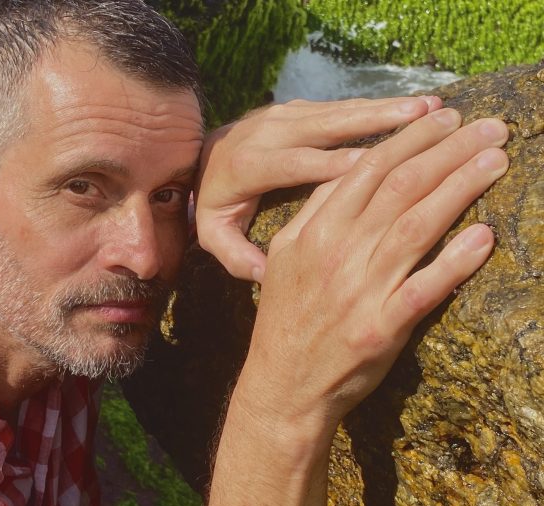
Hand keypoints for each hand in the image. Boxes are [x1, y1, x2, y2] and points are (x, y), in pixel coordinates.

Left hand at [195, 96, 442, 281]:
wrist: (201, 157)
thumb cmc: (216, 202)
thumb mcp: (213, 233)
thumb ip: (234, 255)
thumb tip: (264, 274)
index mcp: (248, 166)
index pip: (295, 164)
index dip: (332, 162)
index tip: (374, 164)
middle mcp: (268, 133)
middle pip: (325, 125)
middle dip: (375, 121)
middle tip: (422, 116)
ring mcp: (285, 115)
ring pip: (339, 110)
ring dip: (385, 108)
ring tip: (429, 106)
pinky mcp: (298, 108)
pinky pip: (340, 107)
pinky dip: (376, 106)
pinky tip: (411, 106)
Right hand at [240, 109, 508, 429]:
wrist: (283, 383)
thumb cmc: (286, 318)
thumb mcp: (285, 256)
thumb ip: (314, 213)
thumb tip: (347, 174)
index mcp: (314, 231)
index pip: (367, 169)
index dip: (410, 139)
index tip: (444, 118)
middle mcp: (337, 253)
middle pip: (401, 188)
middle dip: (448, 150)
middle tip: (488, 127)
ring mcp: (361, 290)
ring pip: (417, 226)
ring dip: (461, 188)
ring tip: (496, 160)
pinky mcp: (382, 327)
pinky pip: (425, 287)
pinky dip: (455, 261)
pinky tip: (484, 236)